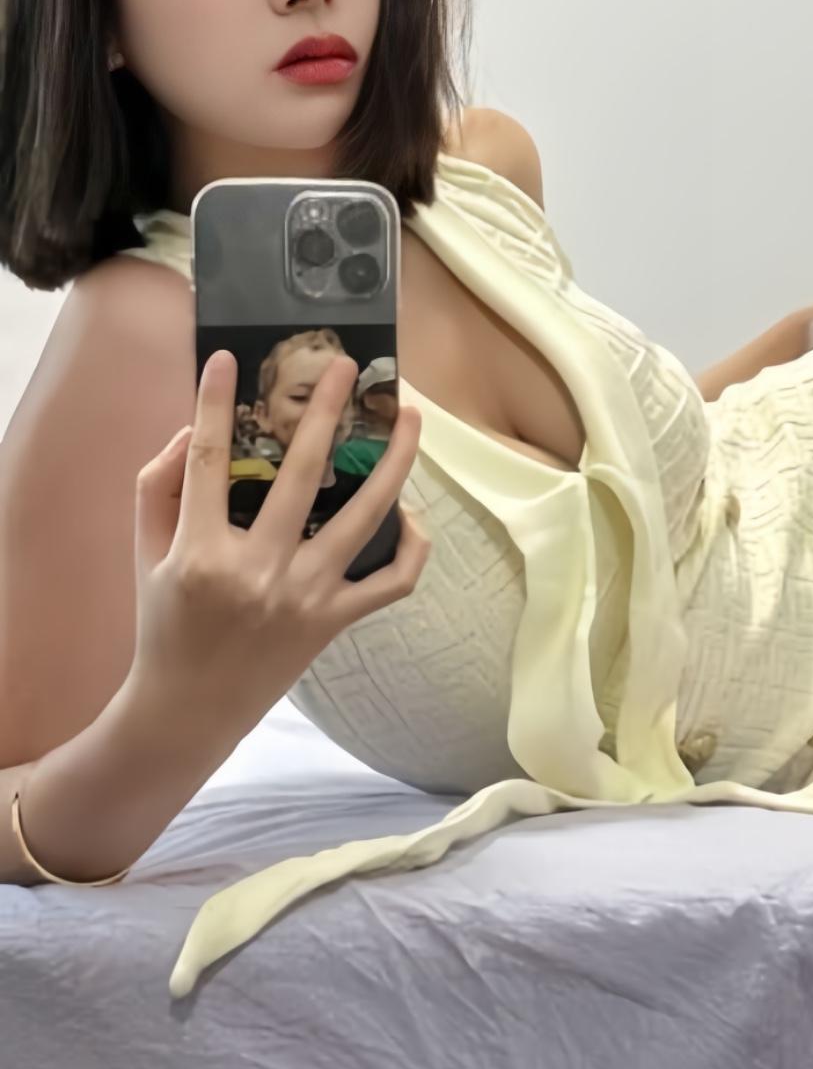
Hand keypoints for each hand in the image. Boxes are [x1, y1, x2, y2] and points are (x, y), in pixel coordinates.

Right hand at [126, 348, 432, 748]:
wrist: (190, 709)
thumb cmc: (165, 624)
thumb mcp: (147, 555)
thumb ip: (160, 488)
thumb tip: (191, 429)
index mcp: (201, 552)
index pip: (207, 459)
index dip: (212, 403)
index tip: (225, 359)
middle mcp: (257, 571)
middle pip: (301, 475)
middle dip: (324, 412)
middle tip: (343, 367)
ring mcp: (304, 598)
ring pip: (364, 518)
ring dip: (394, 461)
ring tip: (409, 416)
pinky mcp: (334, 622)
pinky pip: (391, 581)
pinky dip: (410, 545)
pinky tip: (410, 510)